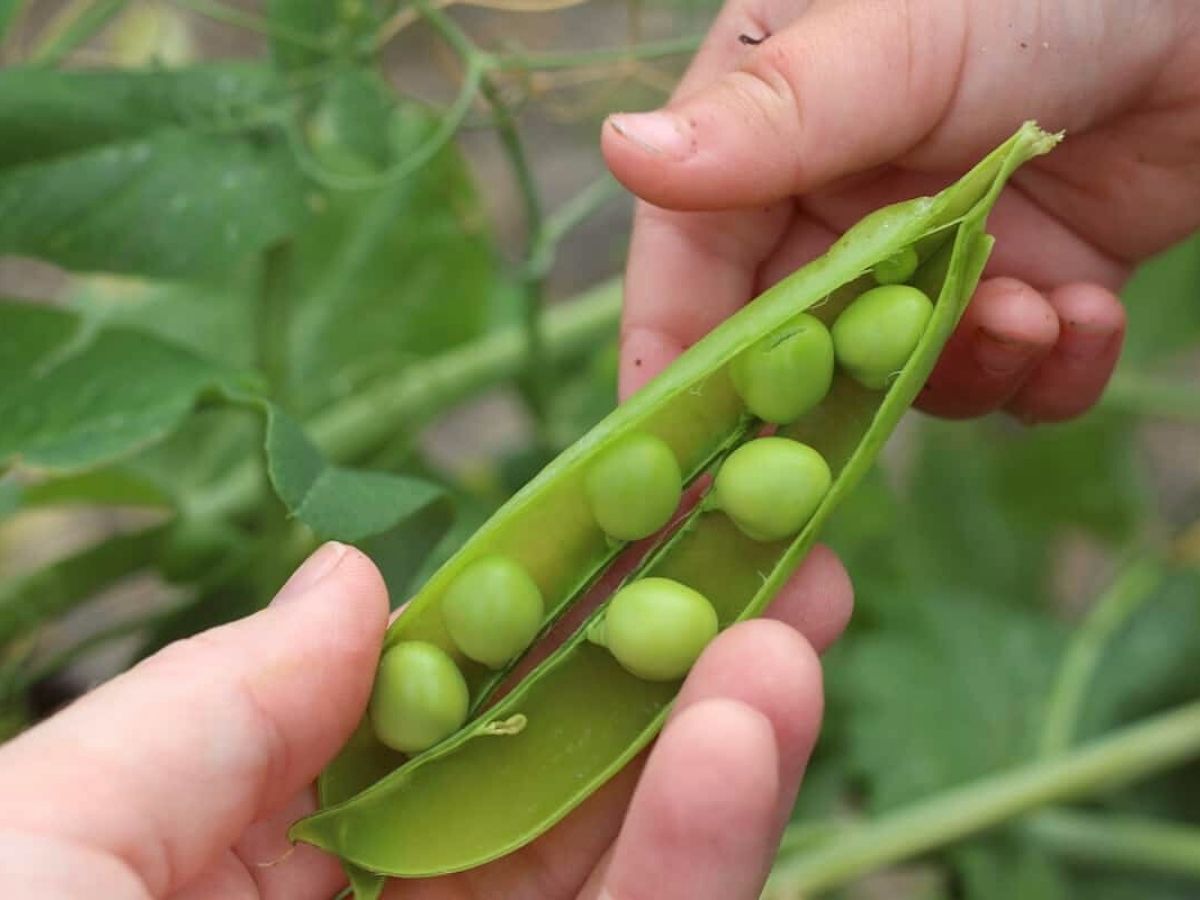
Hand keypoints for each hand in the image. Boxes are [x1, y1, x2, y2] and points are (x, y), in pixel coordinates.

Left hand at [0, 541, 851, 898]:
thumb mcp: (51, 831)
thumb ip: (219, 704)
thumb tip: (359, 573)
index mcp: (255, 862)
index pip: (432, 712)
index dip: (536, 603)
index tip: (632, 508)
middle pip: (556, 778)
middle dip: (668, 655)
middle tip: (769, 547)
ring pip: (622, 868)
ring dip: (717, 736)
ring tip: (790, 621)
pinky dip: (702, 851)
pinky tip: (746, 736)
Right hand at [603, 0, 1199, 421]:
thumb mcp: (899, 39)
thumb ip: (771, 115)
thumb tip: (620, 151)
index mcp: (769, 130)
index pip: (688, 263)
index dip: (677, 360)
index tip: (675, 459)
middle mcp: (835, 203)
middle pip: (792, 347)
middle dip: (835, 395)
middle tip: (862, 435)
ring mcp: (929, 253)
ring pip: (901, 379)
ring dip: (966, 367)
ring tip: (1031, 312)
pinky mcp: (1023, 285)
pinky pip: (1008, 378)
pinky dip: (1047, 372)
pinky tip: (1089, 314)